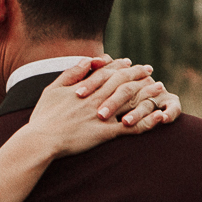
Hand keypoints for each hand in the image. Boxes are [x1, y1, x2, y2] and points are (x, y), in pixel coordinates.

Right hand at [26, 58, 166, 156]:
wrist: (41, 141)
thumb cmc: (44, 117)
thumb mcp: (53, 89)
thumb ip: (71, 73)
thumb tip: (87, 60)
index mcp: (85, 88)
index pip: (108, 72)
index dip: (120, 66)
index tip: (129, 62)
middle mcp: (97, 99)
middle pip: (123, 82)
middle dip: (138, 74)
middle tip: (149, 70)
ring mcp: (102, 116)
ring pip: (130, 101)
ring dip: (146, 93)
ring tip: (160, 88)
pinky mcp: (105, 133)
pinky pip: (131, 127)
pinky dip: (146, 121)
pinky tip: (158, 116)